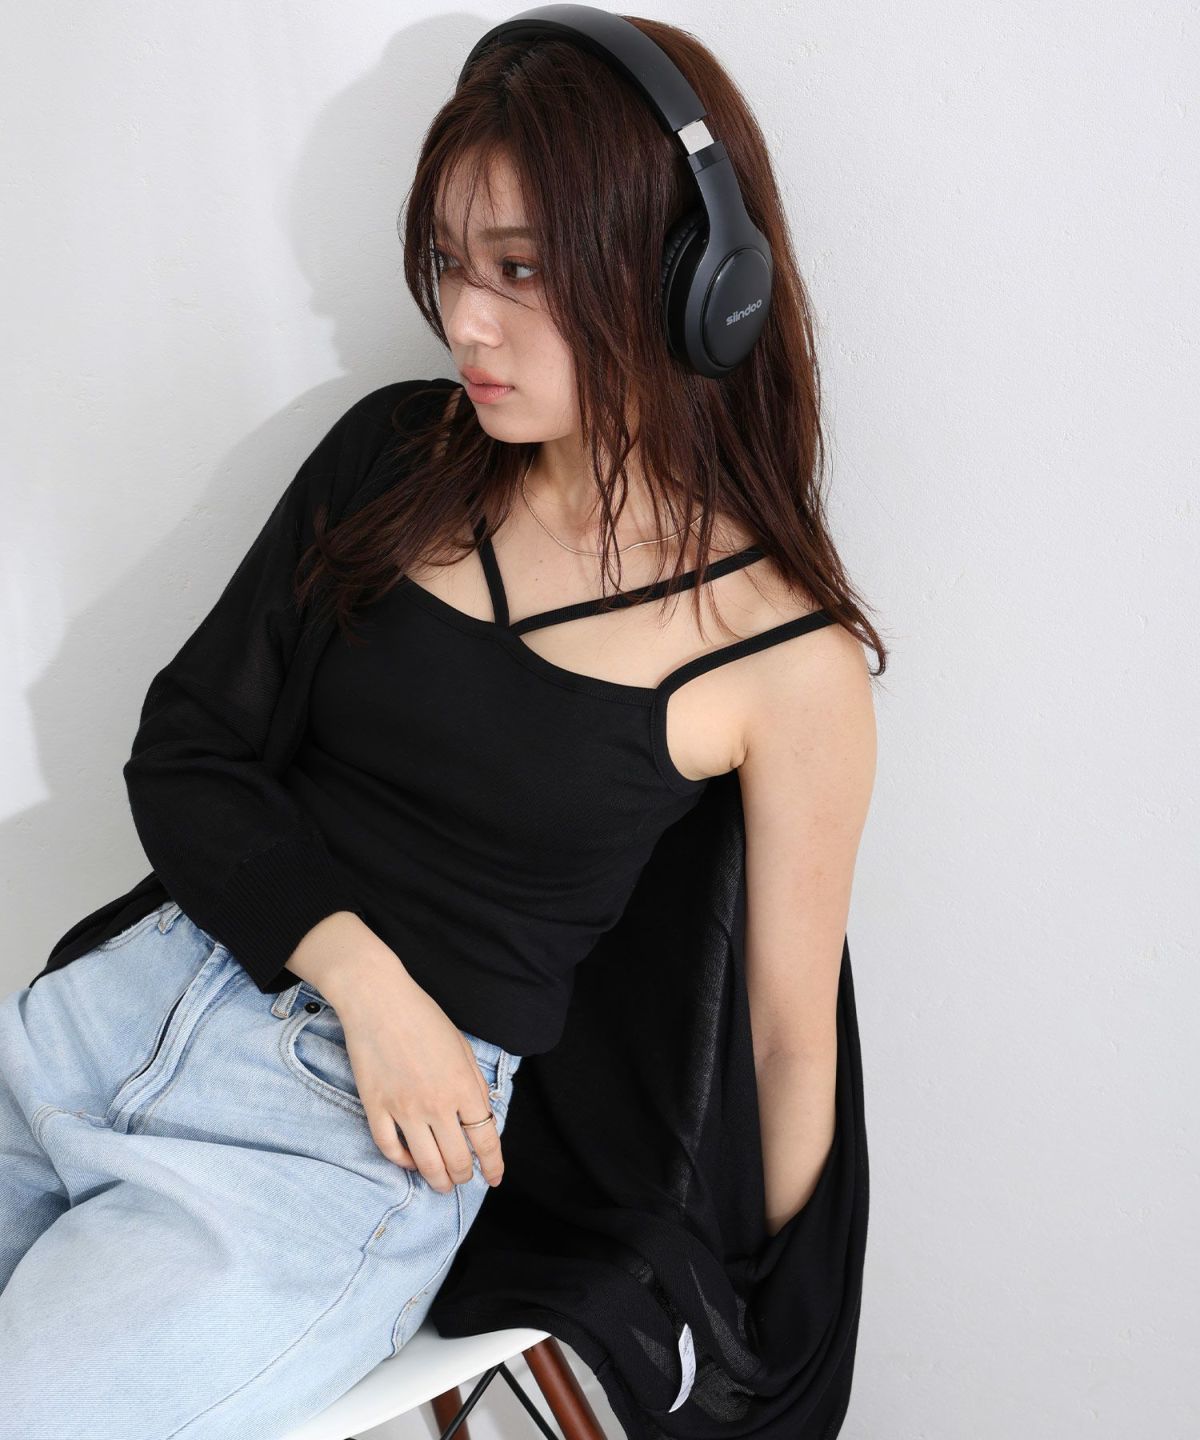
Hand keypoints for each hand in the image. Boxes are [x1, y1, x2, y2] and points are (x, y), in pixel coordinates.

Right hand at [333, 963, 504, 1192]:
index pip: (486, 1140)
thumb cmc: (424, 1017)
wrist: (378, 1000)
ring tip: (441, 1184)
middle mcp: (437, 1104)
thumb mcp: (462, 1047)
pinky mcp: (376, 1108)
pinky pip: (390, 1149)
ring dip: (438, 1180)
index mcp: (464, 1087)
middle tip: (464, 1179)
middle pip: (457, 1159)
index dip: (493, 1164)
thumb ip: (475, 1084)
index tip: (494, 1177)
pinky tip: (410, 1162)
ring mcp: (404, 1109)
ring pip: (425, 1164)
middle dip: (464, 1176)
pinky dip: (402, 1162)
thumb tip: (483, 1115)